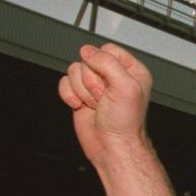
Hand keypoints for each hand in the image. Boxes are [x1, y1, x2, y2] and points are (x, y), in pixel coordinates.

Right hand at [57, 43, 152, 165]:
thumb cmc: (126, 122)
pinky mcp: (80, 94)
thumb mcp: (126, 86)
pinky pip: (64, 82)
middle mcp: (113, 76)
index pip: (107, 50)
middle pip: (87, 60)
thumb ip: (107, 63)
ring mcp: (95, 85)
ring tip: (97, 104)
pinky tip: (82, 105)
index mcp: (131, 70)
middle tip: (104, 97)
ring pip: (74, 70)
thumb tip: (88, 51)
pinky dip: (69, 95)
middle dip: (92, 81)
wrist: (112, 146)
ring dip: (82, 90)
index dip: (103, 64)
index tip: (111, 82)